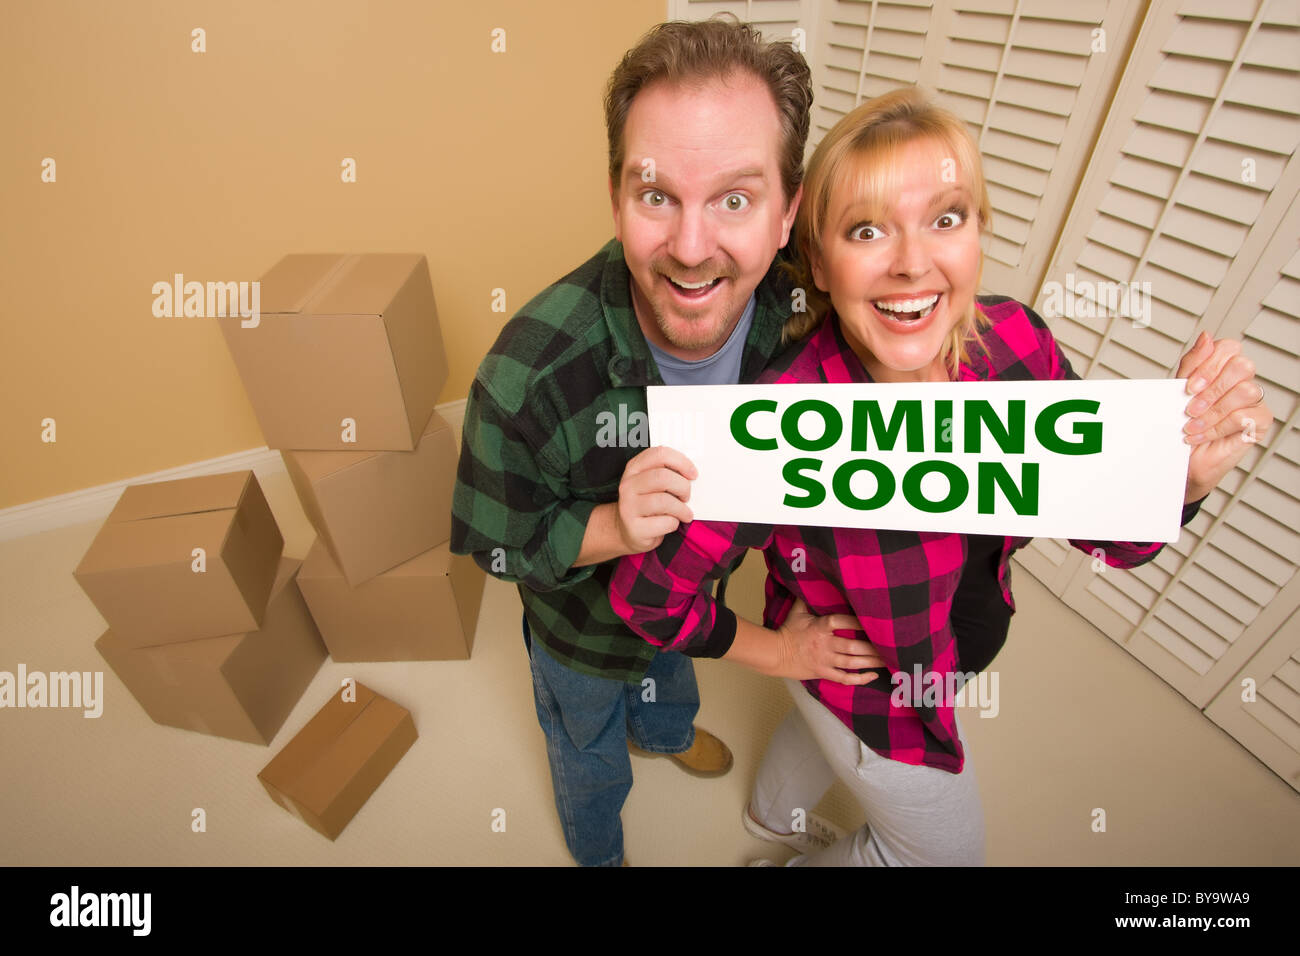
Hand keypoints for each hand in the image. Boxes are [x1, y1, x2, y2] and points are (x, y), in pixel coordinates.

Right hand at [614, 445, 697, 553]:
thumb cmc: (647, 506)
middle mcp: (628, 485)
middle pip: (663, 477)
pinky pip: (665, 522)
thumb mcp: (651, 484)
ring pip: (664, 501)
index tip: (693, 474)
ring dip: (681, 509)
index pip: (659, 454)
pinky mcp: (635, 528)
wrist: (628, 531)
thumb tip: (691, 474)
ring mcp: (628, 507)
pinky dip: (674, 523)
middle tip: (687, 496)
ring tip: (684, 513)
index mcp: (634, 468)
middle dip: (683, 487)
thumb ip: (667, 474)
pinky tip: (671, 523)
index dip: (681, 462)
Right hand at [774, 598, 883, 684]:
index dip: (858, 623)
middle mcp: (825, 645)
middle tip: (889, 646)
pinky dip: (860, 679)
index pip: (842, 622)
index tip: (874, 622)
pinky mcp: (823, 673)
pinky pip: (844, 678)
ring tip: (887, 660)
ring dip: (871, 662)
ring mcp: (825, 660)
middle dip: (872, 648)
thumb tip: (811, 577)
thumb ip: (807, 597)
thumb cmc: (787, 631)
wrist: (774, 654)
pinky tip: (872, 675)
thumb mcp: (797, 611)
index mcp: (820, 627)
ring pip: (852, 663)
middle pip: (852, 647)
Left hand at [1178, 332, 1272, 503]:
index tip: (1189, 386)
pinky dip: (1218, 427)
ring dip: (1212, 412)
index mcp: (1221, 369)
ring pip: (1245, 391)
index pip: (1228, 348)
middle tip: (1190, 408)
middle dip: (1211, 388)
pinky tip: (1201, 435)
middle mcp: (1240, 382)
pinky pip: (1245, 416)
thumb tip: (1206, 336)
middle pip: (1242, 366)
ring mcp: (1252, 401)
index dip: (1209, 365)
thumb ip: (1192, 363)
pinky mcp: (1258, 421)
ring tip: (1191, 426)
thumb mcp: (1178, 391)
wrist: (1181, 460)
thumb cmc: (1180, 425)